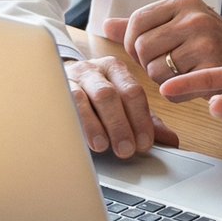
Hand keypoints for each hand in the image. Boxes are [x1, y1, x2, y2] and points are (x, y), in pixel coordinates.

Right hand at [65, 56, 179, 158]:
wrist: (54, 80)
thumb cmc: (94, 97)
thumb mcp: (122, 104)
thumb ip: (145, 121)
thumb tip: (172, 141)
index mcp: (116, 70)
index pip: (132, 92)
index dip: (140, 120)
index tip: (144, 144)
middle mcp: (93, 70)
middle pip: (108, 95)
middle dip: (119, 125)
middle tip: (126, 150)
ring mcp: (69, 79)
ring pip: (81, 99)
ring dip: (93, 125)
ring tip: (102, 146)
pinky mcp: (50, 91)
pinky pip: (58, 105)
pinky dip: (70, 123)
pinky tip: (76, 139)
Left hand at [106, 0, 221, 87]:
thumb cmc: (213, 43)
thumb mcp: (181, 24)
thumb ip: (144, 25)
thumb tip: (106, 25)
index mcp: (184, 2)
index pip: (137, 20)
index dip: (131, 42)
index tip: (142, 52)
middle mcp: (194, 17)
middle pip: (141, 46)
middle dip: (145, 63)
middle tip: (163, 66)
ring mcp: (204, 41)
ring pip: (154, 69)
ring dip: (161, 80)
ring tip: (179, 74)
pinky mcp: (211, 66)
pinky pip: (172, 87)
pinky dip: (176, 92)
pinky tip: (190, 84)